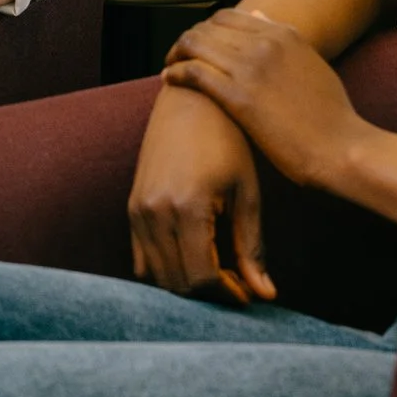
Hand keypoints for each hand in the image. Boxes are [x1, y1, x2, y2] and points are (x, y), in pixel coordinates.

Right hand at [127, 84, 274, 303]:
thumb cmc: (228, 141)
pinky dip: (166, 270)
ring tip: (219, 274)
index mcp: (187, 208)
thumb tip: (265, 295)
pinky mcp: (132, 208)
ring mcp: (138, 211)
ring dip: (187, 285)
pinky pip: (141, 259)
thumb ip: (252, 247)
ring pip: (157, 276)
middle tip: (237, 287)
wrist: (190, 101)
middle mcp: (155, 213)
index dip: (227, 295)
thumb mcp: (247, 193)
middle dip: (209, 294)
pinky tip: (194, 259)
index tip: (247, 296)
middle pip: (178, 282)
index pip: (202, 277)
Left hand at [161, 9, 369, 190]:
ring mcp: (252, 68)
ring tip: (170, 67)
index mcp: (285, 34)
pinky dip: (177, 73)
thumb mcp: (313, 66)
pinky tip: (170, 80)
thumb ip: (286, 42)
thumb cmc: (332, 117)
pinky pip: (195, 73)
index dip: (207, 29)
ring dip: (176, 53)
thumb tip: (261, 16)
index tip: (200, 46)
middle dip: (188, 39)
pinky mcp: (240, 98)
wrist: (343, 148)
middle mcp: (266, 43)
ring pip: (196, 44)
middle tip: (178, 56)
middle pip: (208, 26)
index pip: (230, 16)